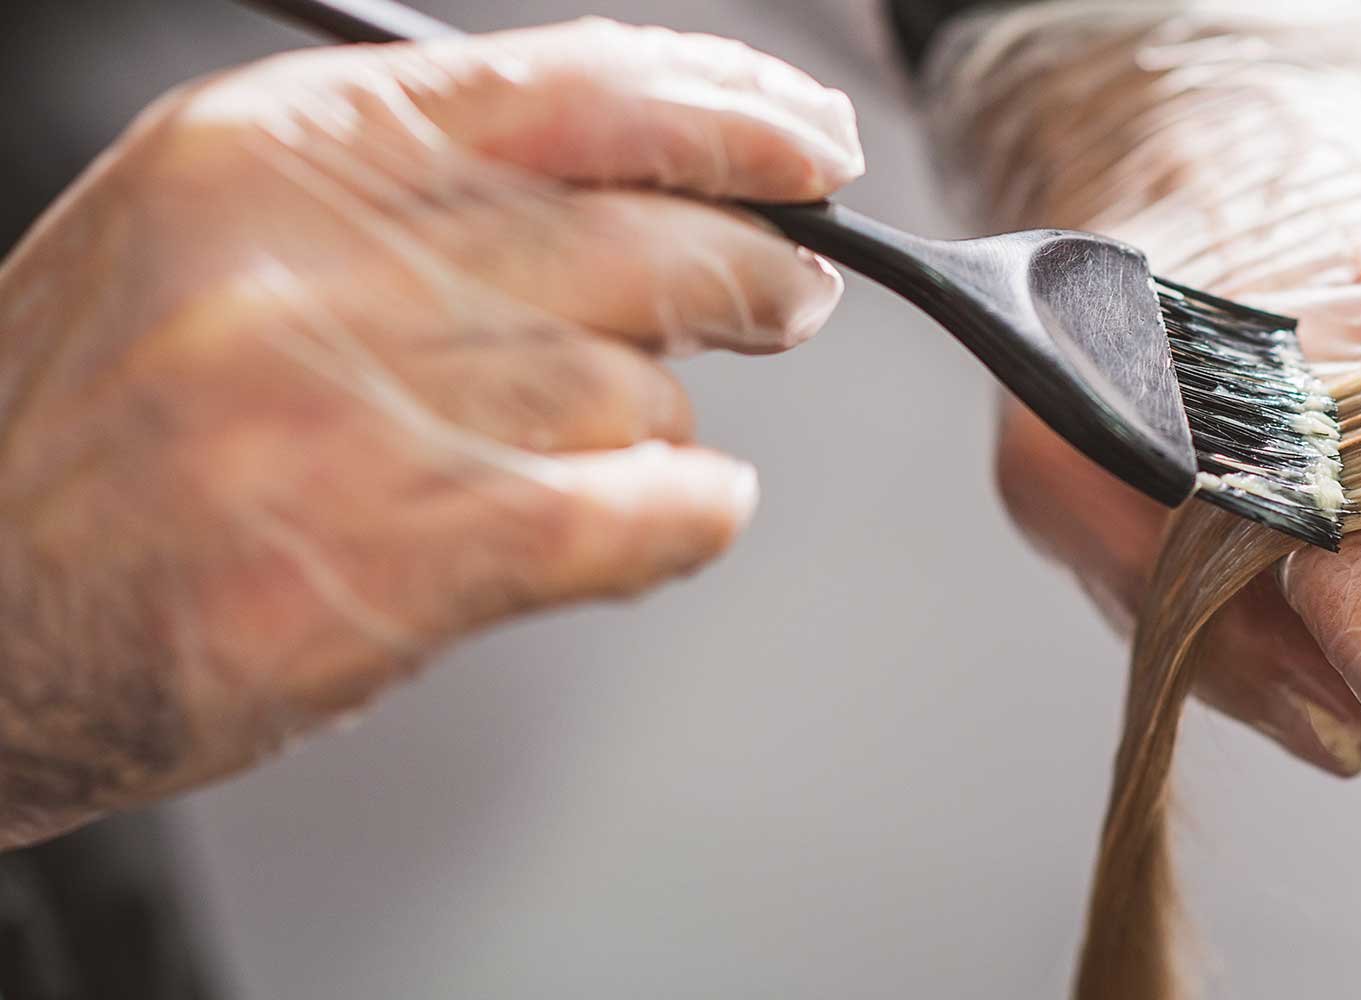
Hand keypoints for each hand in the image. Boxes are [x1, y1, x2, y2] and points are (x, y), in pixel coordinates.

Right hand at [0, 19, 862, 845]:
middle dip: (753, 272)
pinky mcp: (388, 558)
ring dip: (658, 425)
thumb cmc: (100, 425)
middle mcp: (309, 261)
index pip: (573, 88)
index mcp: (276, 150)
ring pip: (640, 389)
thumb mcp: (219, 231)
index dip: (728, 112)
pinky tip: (680, 513)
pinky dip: (690, 514)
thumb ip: (420, 189)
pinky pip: (636, 508)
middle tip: (786, 297)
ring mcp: (346, 413)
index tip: (809, 142)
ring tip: (601, 451)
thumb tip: (645, 184)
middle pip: (640, 239)